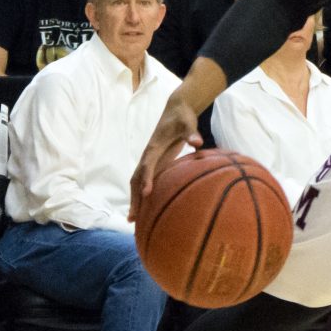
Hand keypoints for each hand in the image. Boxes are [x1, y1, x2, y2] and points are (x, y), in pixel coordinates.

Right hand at [129, 94, 201, 220]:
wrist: (176, 110)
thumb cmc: (183, 117)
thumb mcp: (188, 123)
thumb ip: (191, 133)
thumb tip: (197, 141)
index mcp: (154, 147)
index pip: (148, 165)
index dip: (147, 179)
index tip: (146, 193)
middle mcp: (148, 155)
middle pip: (137, 178)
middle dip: (134, 197)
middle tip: (133, 217)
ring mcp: (150, 160)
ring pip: (137, 182)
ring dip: (134, 199)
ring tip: (133, 220)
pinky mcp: (155, 163)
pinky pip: (145, 182)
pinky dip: (141, 195)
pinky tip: (145, 210)